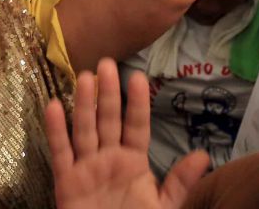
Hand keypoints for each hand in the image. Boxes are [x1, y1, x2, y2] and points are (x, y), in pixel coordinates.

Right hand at [46, 58, 209, 208]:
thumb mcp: (163, 207)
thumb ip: (180, 182)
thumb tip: (204, 156)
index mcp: (133, 161)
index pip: (136, 126)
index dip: (136, 103)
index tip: (139, 77)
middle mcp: (108, 158)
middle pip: (107, 120)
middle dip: (107, 93)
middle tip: (107, 63)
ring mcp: (86, 167)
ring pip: (84, 129)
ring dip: (84, 104)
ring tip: (85, 76)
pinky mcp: (66, 180)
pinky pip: (60, 151)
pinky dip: (56, 130)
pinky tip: (53, 105)